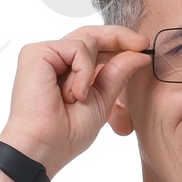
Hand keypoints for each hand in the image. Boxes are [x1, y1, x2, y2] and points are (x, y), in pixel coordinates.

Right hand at [0, 28, 153, 181]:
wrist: (44, 147)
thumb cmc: (66, 134)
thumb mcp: (102, 102)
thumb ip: (117, 75)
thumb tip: (140, 54)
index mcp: (68, 70)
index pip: (96, 46)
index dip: (120, 43)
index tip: (144, 48)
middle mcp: (55, 59)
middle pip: (92, 34)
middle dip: (119, 37)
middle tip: (142, 45)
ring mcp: (45, 54)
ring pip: (86, 41)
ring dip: (92, 72)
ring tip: (78, 99)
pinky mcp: (37, 52)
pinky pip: (76, 48)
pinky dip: (83, 71)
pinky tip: (73, 94)